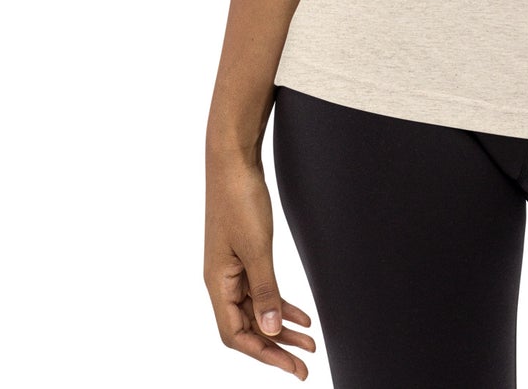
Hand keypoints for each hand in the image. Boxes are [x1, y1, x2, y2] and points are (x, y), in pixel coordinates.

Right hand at [205, 152, 315, 378]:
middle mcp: (222, 281)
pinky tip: (301, 315)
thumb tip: (272, 330)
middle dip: (277, 347)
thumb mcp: (256, 247)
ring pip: (258, 309)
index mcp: (217, 283)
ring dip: (282, 327)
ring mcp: (232, 268)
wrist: (234, 160)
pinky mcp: (244, 254)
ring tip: (310, 342)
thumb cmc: (239, 199)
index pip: (236, 334)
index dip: (263, 353)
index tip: (291, 366)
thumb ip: (265, 289)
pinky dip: (281, 302)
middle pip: (248, 326)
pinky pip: (262, 289)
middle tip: (305, 364)